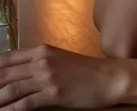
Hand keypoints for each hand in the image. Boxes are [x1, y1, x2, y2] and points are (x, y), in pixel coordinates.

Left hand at [0, 44, 127, 109]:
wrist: (109, 77)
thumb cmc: (85, 71)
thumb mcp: (59, 60)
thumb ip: (38, 64)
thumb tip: (18, 77)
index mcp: (41, 50)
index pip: (6, 59)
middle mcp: (41, 60)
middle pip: (4, 74)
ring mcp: (47, 76)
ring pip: (11, 89)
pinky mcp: (53, 93)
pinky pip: (25, 103)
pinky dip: (11, 110)